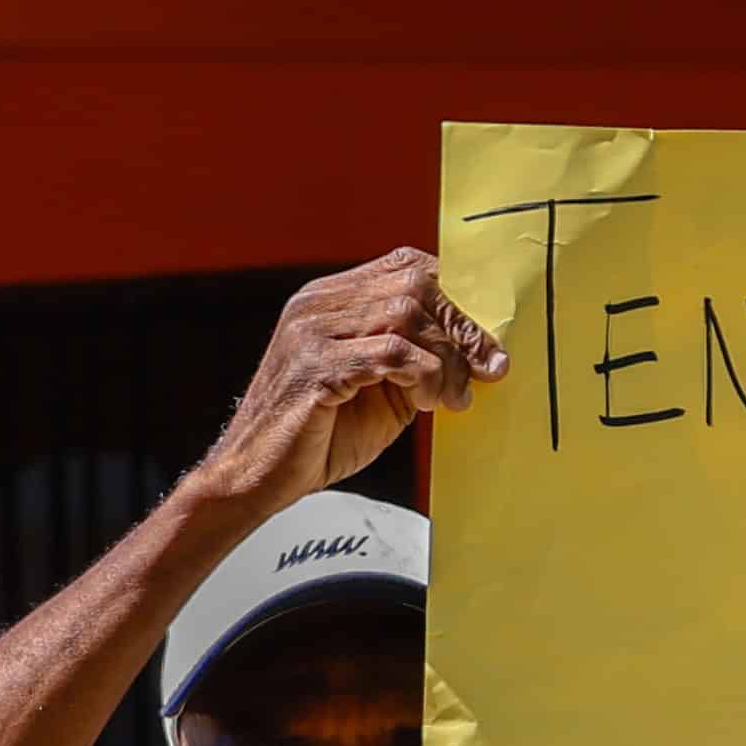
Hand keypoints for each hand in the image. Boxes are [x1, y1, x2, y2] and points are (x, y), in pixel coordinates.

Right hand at [193, 252, 503, 508]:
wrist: (257, 478)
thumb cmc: (320, 437)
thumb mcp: (381, 391)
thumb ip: (418, 362)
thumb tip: (479, 355)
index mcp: (331, 299)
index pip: (407, 267)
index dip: (457, 297)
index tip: (488, 342)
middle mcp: (318, 304)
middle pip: (414, 285)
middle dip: (462, 328)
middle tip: (489, 369)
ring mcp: (311, 331)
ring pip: (406, 315)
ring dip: (446, 359)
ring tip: (454, 398)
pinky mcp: (315, 366)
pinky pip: (390, 354)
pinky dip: (423, 376)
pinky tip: (427, 403)